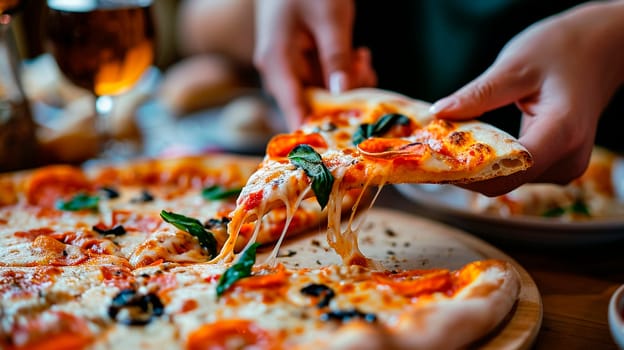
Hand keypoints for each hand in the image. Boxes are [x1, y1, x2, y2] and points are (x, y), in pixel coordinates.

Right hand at [254, 0, 375, 129]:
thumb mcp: (330, 19)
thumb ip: (336, 59)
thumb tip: (342, 95)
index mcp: (277, 63)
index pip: (293, 111)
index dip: (316, 131)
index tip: (342, 144)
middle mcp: (280, 70)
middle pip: (312, 104)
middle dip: (344, 97)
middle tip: (365, 73)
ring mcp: (290, 65)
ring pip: (322, 91)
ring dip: (348, 82)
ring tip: (362, 58)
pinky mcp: (302, 59)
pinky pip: (324, 77)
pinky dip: (343, 71)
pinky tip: (357, 56)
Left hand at [430, 1, 623, 195]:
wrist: (602, 49)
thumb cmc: (564, 50)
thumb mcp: (516, 65)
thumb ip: (478, 94)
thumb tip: (439, 113)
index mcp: (561, 133)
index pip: (507, 171)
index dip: (465, 173)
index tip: (430, 164)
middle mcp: (566, 160)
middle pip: (504, 181)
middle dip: (461, 171)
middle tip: (424, 155)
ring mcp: (564, 167)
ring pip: (506, 181)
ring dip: (472, 168)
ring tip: (440, 149)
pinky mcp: (555, 165)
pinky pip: (514, 173)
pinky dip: (488, 163)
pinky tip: (465, 149)